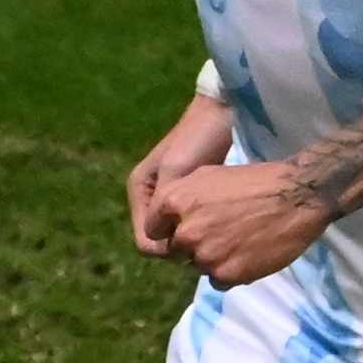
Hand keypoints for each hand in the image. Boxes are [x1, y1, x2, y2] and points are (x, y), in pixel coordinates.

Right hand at [127, 95, 236, 256]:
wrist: (223, 112)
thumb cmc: (198, 141)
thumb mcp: (175, 174)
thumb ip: (163, 209)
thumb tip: (162, 246)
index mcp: (139, 190)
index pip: (144, 240)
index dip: (166, 250)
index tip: (195, 245)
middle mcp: (151, 197)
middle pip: (160, 240)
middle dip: (181, 245)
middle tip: (209, 241)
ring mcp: (171, 196)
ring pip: (177, 233)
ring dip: (193, 237)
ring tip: (216, 234)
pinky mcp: (191, 195)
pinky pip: (191, 222)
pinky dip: (202, 227)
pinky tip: (220, 224)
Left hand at [146, 156, 335, 286]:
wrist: (298, 196)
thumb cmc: (254, 180)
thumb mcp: (207, 175)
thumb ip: (179, 197)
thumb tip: (164, 217)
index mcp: (174, 201)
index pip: (153, 230)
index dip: (169, 229)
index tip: (188, 226)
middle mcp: (185, 231)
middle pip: (176, 250)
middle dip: (192, 244)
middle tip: (220, 233)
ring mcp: (206, 256)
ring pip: (197, 266)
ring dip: (212, 258)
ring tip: (238, 240)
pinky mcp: (227, 274)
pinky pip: (217, 281)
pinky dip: (230, 272)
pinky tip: (248, 254)